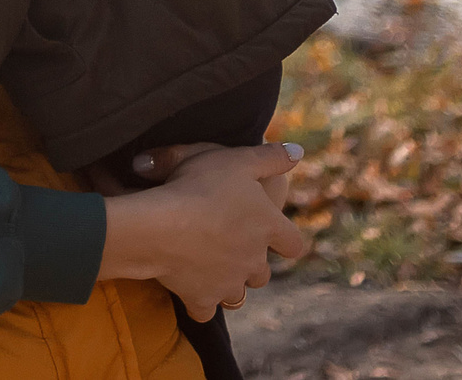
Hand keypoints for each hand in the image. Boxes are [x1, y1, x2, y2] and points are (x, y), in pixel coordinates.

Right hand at [96, 141, 306, 318]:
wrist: (163, 223)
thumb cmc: (200, 185)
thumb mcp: (237, 159)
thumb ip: (271, 157)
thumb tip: (299, 151)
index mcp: (268, 226)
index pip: (293, 244)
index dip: (285, 240)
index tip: (275, 235)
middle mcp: (254, 260)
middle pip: (263, 273)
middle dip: (251, 264)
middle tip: (232, 247)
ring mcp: (228, 283)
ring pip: (237, 294)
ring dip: (228, 283)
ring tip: (212, 268)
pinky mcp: (202, 298)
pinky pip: (205, 310)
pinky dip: (199, 302)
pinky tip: (189, 288)